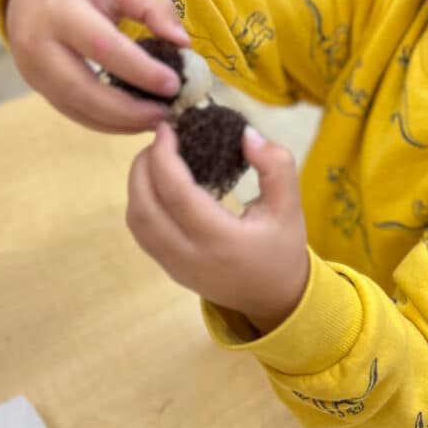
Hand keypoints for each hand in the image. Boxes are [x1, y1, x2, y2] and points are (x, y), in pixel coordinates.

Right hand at [5, 0, 190, 132]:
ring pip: (76, 107)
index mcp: (60, 9)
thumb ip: (153, 7)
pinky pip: (72, 113)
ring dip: (119, 122)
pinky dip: (105, 123)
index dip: (140, 70)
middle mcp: (38, 44)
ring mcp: (33, 70)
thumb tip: (183, 42)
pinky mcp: (37, 87)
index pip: (102, 46)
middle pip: (83, 88)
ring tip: (155, 120)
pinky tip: (134, 121)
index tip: (173, 84)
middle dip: (128, 109)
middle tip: (166, 113)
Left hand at [126, 123, 309, 333]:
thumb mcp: (290, 206)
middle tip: (161, 139)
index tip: (168, 129)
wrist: (274, 298)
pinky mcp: (168, 268)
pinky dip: (141, 201)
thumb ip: (275, 165)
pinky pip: (141, 232)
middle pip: (145, 207)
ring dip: (138, 183)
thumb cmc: (282, 249)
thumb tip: (245, 134)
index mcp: (221, 240)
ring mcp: (174, 266)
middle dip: (143, 165)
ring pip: (136, 221)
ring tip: (157, 157)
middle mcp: (190, 256)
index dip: (164, 157)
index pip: (177, 194)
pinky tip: (158, 183)